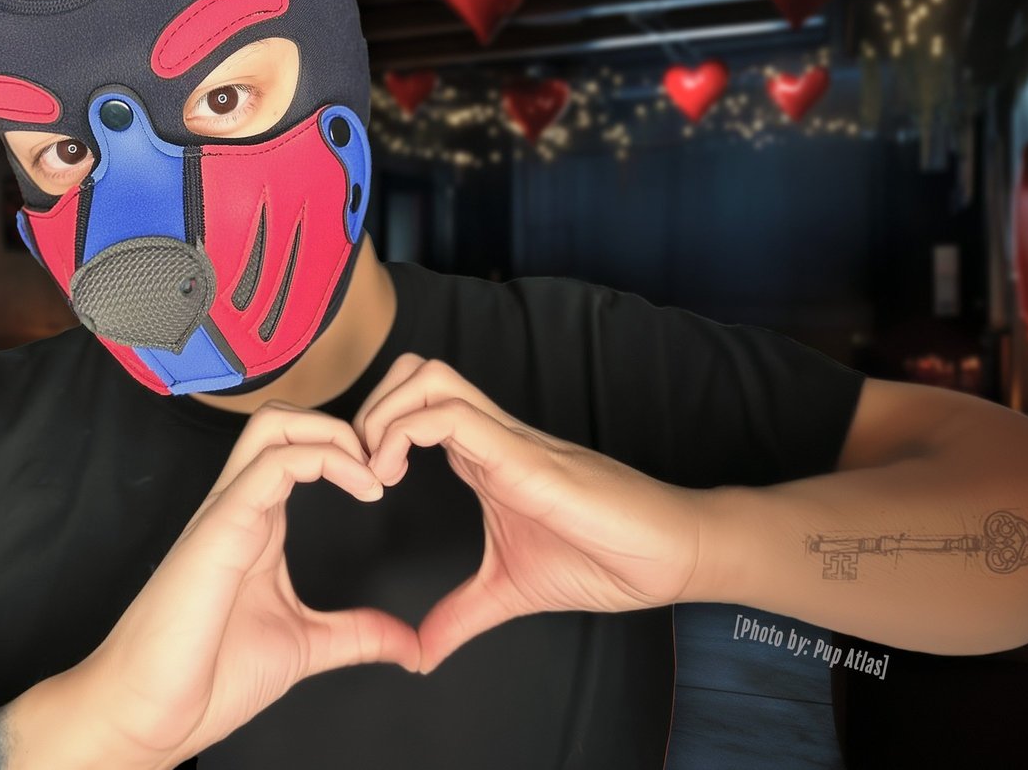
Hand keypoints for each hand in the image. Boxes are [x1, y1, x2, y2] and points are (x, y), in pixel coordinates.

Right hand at [48, 401, 419, 768]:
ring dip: (332, 434)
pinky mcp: (220, 527)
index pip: (295, 450)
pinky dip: (323, 458)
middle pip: (280, 421)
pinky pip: (271, 464)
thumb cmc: (210, 675)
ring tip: (371, 473)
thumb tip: (410, 646)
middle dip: (340, 426)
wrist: (153, 711)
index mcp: (257, 525)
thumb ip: (357, 635)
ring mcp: (227, 513)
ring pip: (272, 426)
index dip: (346, 450)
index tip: (388, 485)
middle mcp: (239, 507)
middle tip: (382, 470)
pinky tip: (361, 489)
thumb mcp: (306, 647)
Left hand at [354, 354, 703, 672]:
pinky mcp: (523, 454)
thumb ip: (461, 617)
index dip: (370, 434)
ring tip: (375, 474)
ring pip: (427, 378)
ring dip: (384, 416)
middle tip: (357, 471)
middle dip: (368, 411)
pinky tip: (393, 480)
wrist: (670, 556)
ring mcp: (507, 439)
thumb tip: (420, 655)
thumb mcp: (509, 594)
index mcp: (481, 458)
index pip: (411, 407)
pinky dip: (405, 434)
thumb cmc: (603, 559)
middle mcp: (489, 436)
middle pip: (411, 372)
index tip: (358, 488)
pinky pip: (453, 417)